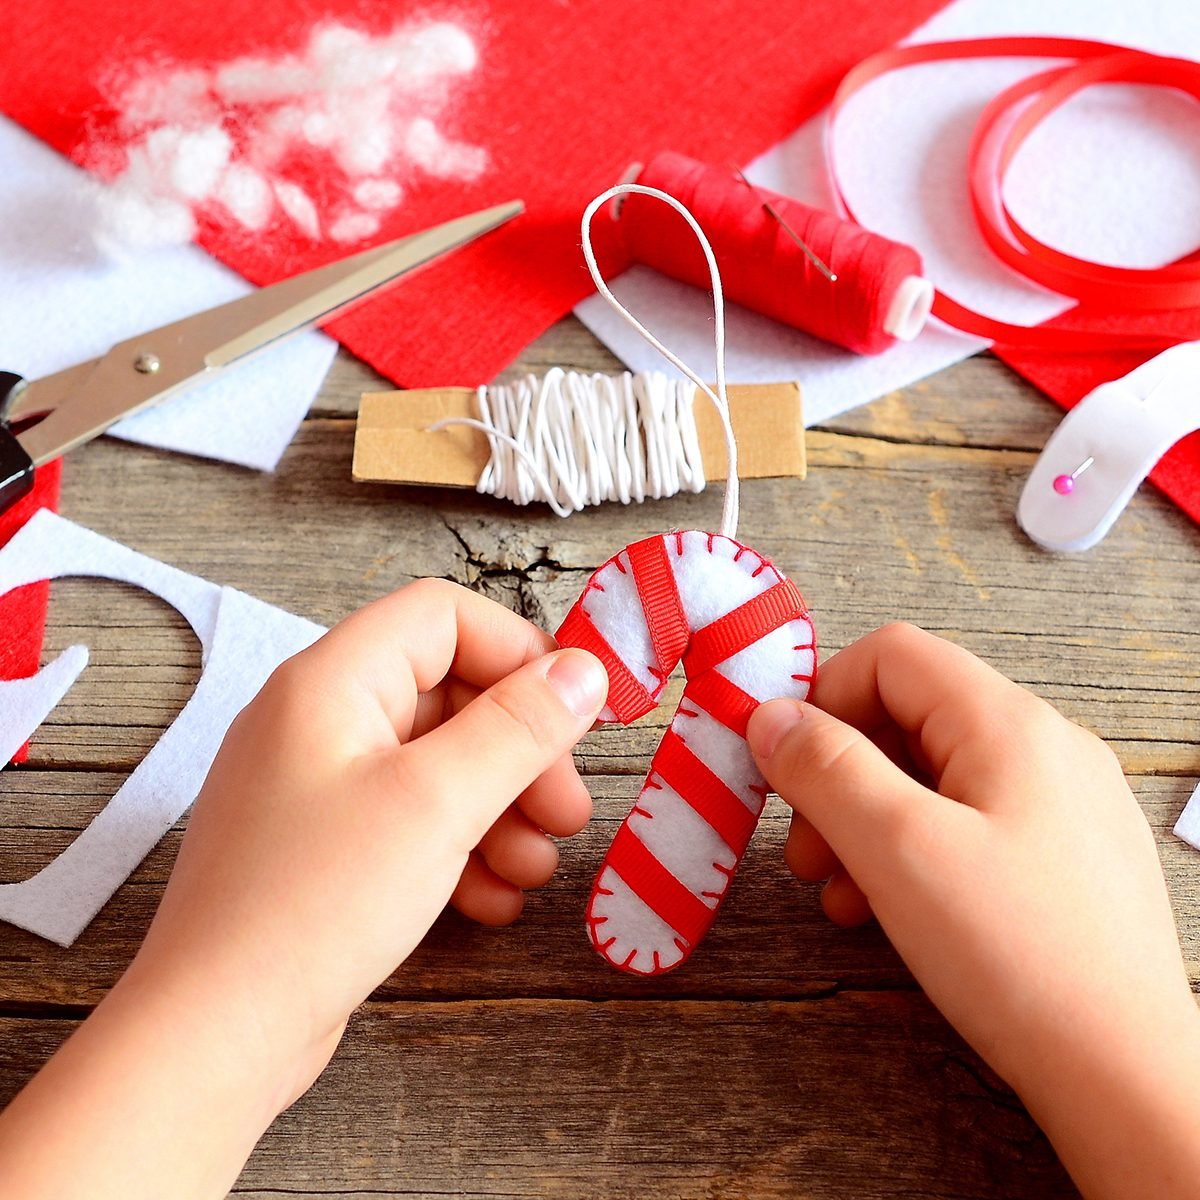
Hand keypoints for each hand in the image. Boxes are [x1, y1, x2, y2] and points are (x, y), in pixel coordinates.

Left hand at [140, 577, 607, 1070]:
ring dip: (500, 809)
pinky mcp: (324, 846)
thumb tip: (584, 670)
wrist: (214, 1036)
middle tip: (567, 815)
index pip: (443, 616)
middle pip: (450, 694)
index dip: (518, 654)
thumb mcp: (437, 803)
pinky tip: (491, 902)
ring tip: (535, 870)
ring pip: (438, 764)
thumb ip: (518, 728)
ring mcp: (318, 785)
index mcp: (332, 680)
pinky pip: (410, 820)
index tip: (572, 716)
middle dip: (521, 752)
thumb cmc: (315, 904)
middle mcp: (319, 719)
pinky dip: (460, 849)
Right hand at [747, 623, 1199, 1199]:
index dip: (824, 697)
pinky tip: (890, 913)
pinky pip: (969, 823)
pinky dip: (914, 852)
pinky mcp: (1067, 856)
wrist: (1127, 1075)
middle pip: (908, 716)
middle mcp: (1045, 746)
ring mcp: (1063, 802)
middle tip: (807, 850)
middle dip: (839, 774)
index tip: (786, 767)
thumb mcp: (897, 848)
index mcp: (1008, 723)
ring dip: (868, 821)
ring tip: (841, 894)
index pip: (891, 655)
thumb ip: (825, 768)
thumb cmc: (1017, 956)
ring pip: (933, 777)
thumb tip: (769, 715)